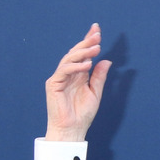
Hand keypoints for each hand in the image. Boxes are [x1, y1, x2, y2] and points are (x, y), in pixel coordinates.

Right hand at [44, 23, 111, 140]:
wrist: (72, 129)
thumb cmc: (82, 114)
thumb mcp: (96, 93)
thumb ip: (99, 77)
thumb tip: (107, 60)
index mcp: (78, 75)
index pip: (83, 54)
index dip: (89, 41)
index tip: (97, 30)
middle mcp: (68, 74)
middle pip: (76, 53)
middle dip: (86, 42)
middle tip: (97, 34)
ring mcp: (60, 78)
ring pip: (69, 59)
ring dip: (82, 52)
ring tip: (96, 47)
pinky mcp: (53, 84)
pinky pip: (63, 71)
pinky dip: (74, 66)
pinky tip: (86, 64)